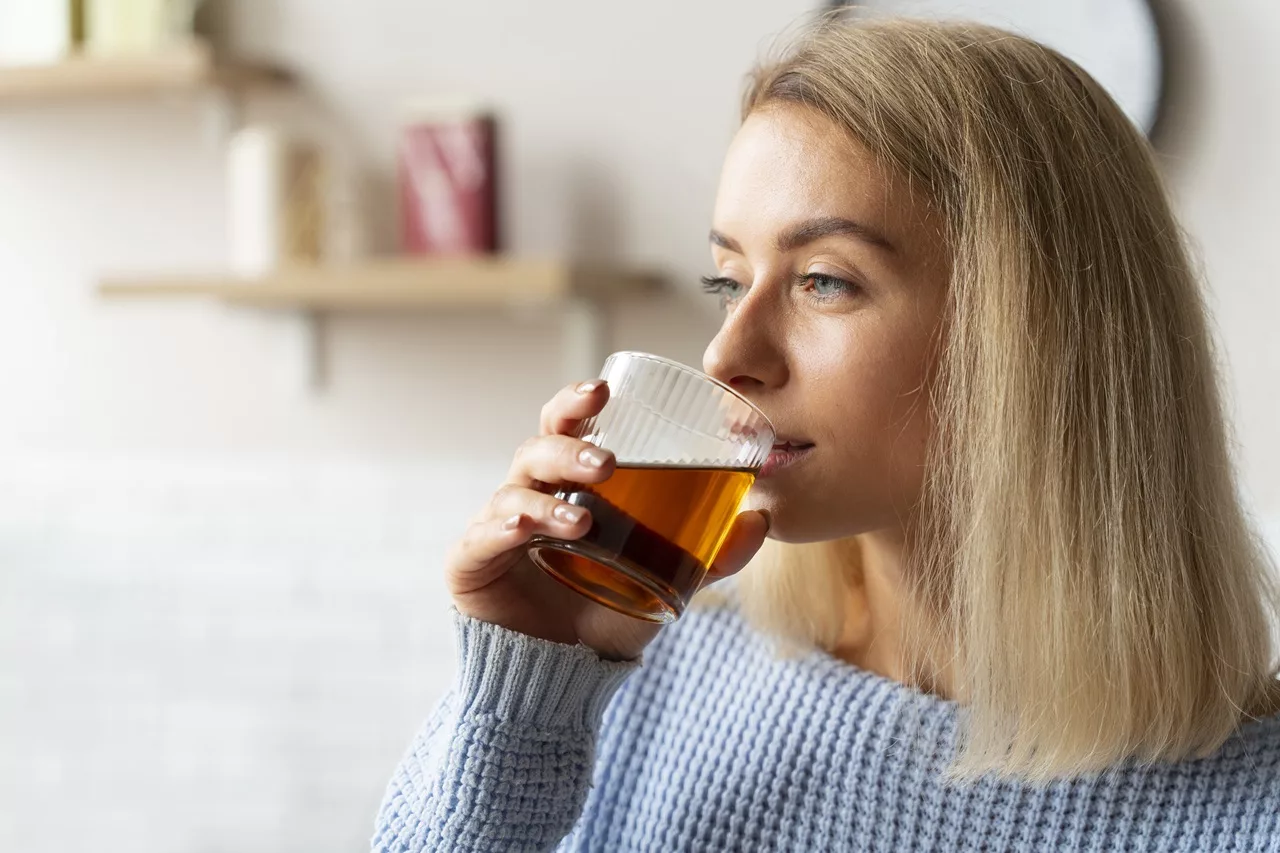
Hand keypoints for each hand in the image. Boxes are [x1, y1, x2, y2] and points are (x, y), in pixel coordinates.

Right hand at [445, 379, 769, 660]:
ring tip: (585, 520)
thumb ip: (710, 555)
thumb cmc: (605, 616)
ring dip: (550, 496)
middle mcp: (530, 495)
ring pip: (515, 488)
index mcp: (568, 485)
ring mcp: (496, 527)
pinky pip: (484, 534)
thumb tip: (761, 519)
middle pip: (538, 447)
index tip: (603, 389)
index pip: (566, 428)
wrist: (561, 678)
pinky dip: (509, 526)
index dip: (577, 403)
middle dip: (568, 444)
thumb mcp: (665, 583)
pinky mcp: (471, 562)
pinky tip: (531, 531)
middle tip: (605, 461)